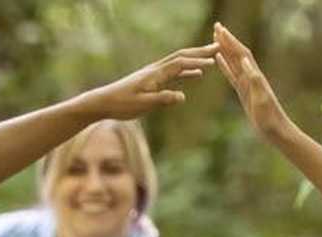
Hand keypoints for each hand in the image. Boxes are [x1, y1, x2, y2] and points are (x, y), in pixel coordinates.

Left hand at [78, 43, 218, 119]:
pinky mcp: (151, 80)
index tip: (214, 60)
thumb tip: (183, 96)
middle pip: (182, 56)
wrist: (103, 102)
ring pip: (179, 62)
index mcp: (155, 74)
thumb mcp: (143, 105)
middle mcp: (155, 70)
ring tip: (212, 58)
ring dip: (196, 59)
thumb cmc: (121, 104)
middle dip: (200, 52)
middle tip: (218, 46)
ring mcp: (153, 74)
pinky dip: (187, 71)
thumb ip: (162, 99)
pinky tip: (195, 74)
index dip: (197, 61)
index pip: (180, 63)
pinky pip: (174, 72)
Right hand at [213, 22, 289, 138]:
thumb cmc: (270, 118)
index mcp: (255, 77)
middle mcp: (251, 77)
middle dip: (227, 40)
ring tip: (215, 38)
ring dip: (225, 49)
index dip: (231, 41)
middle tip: (216, 26)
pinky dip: (225, 66)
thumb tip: (244, 60)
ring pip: (234, 62)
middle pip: (237, 54)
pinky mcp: (244, 92)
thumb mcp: (262, 99)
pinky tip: (219, 60)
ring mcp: (247, 84)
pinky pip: (232, 75)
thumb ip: (254, 79)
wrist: (276, 131)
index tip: (220, 30)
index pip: (241, 54)